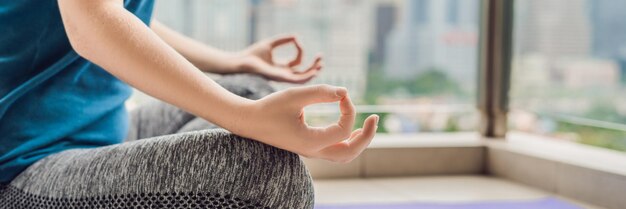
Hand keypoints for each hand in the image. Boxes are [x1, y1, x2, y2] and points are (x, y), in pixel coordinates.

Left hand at [238, 35, 321, 83]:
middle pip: (303, 73)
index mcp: (282, 68)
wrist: (241, 62)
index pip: (297, 61)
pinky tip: (313, 71)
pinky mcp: (280, 78)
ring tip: (320, 65)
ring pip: (302, 79)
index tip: (296, 40)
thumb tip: (296, 37)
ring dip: (312, 72)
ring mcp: (282, 78)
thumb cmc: (253, 54)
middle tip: (321, 58)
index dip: (300, 50)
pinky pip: (296, 80)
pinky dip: (306, 76)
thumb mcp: (271, 44)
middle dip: (313, 66)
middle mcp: (283, 75)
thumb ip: (283, 40)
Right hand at [239, 85, 378, 162]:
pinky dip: (348, 142)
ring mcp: (311, 151)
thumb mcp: (295, 95)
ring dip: (359, 142)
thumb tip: (345, 92)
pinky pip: (336, 151)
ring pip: (344, 155)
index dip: (349, 109)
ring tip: (368, 125)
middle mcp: (314, 150)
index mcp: (311, 141)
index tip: (343, 94)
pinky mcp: (308, 147)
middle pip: (350, 152)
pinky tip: (352, 129)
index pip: (343, 129)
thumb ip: (321, 92)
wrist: (248, 122)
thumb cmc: (269, 108)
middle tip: (375, 118)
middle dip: (366, 137)